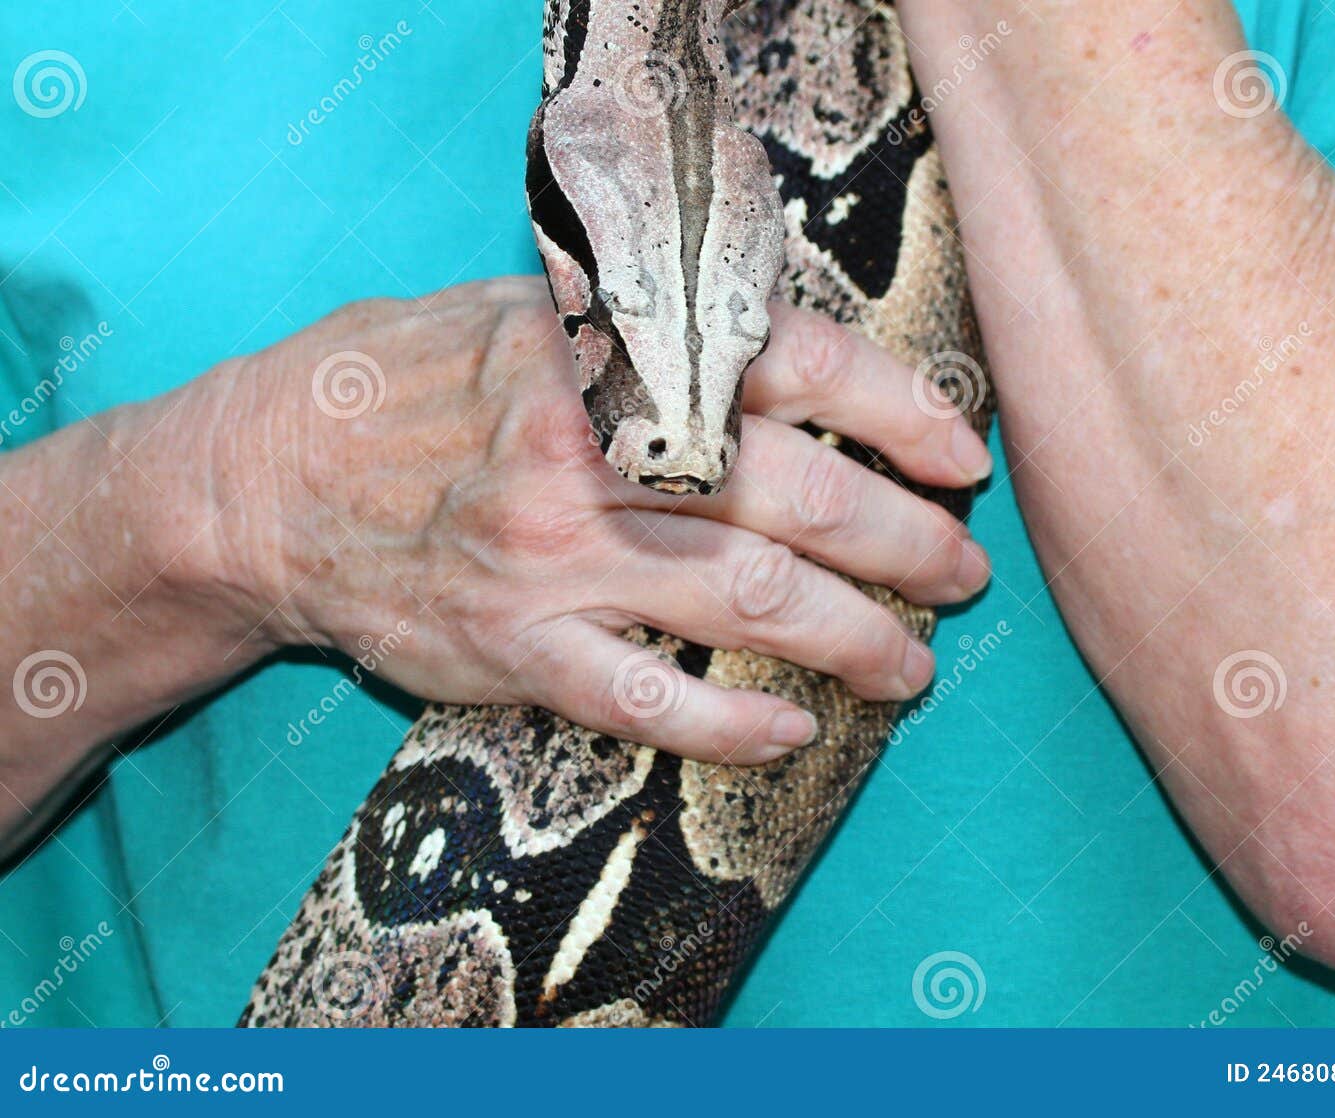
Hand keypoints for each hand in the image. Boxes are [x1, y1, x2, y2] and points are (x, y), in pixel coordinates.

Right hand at [188, 278, 991, 764]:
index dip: (902, 413)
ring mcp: (554, 556)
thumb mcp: (525, 311)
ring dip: (855, 638)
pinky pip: (648, 698)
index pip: (795, 367)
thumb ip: (649, 328)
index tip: (963, 457)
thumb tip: (792, 354)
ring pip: (749, 600)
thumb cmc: (408, 382)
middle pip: (798, 497)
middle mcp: (592, 450)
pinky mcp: (515, 648)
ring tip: (912, 663)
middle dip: (906, 543)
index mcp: (606, 350)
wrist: (265, 480)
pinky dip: (732, 722)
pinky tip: (791, 730)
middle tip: (962, 574)